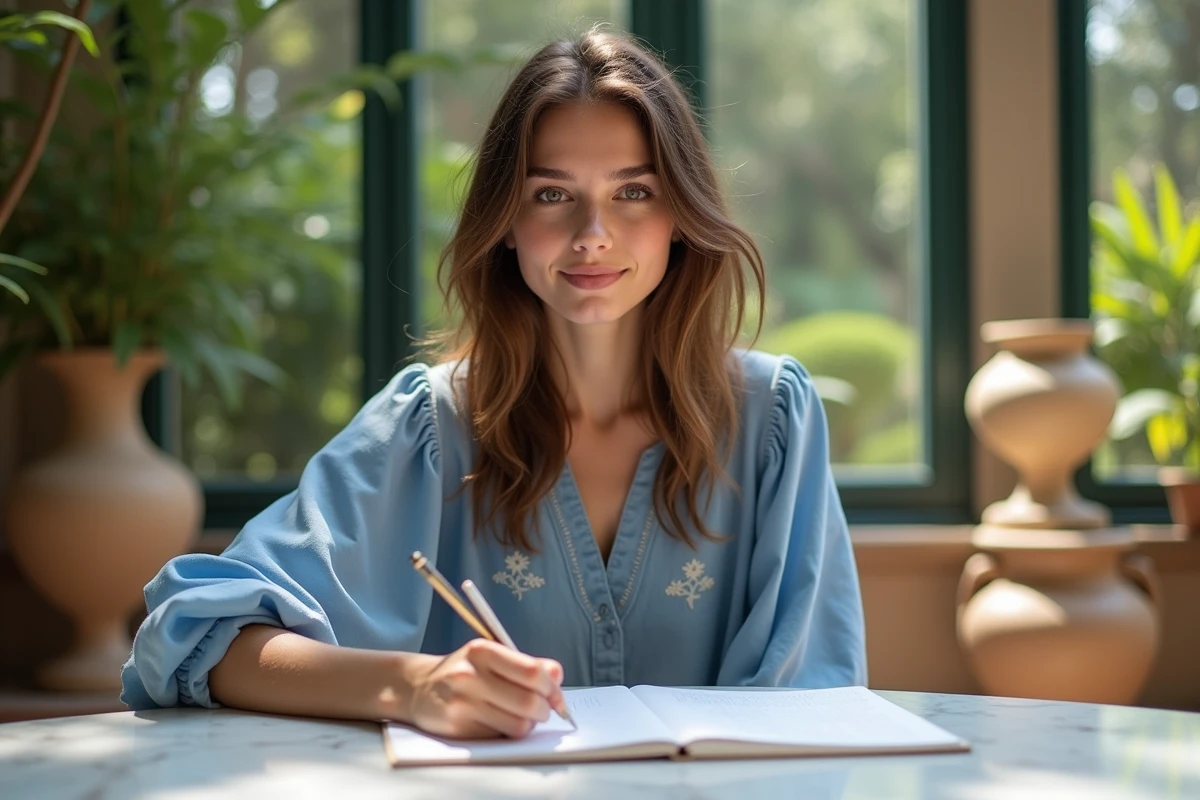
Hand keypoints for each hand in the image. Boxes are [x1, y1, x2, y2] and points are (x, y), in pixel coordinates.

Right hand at [405, 639, 565, 738]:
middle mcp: (470, 676)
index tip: (557, 696)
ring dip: (529, 724)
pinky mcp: (458, 728)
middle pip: (529, 701)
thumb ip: (526, 664)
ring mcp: (463, 703)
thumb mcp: (491, 656)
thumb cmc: (462, 670)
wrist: (417, 687)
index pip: (532, 672)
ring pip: (518, 724)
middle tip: (544, 709)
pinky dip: (509, 733)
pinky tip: (502, 722)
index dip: (552, 688)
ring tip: (523, 716)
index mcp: (482, 651)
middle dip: (545, 710)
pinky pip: (500, 737)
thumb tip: (557, 675)